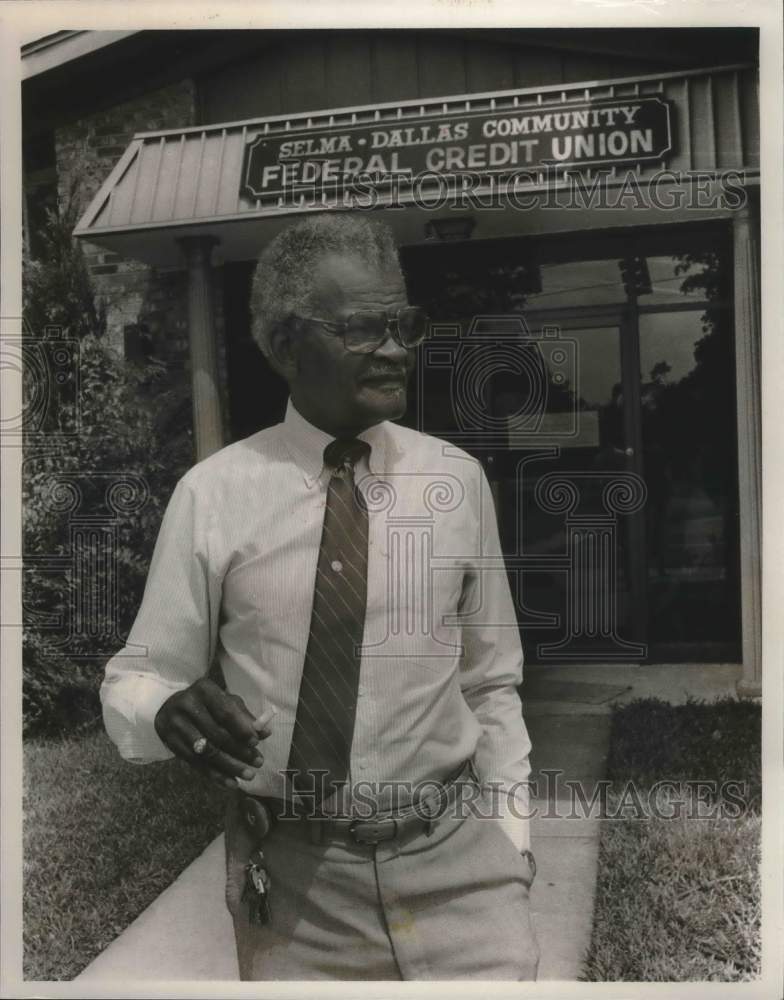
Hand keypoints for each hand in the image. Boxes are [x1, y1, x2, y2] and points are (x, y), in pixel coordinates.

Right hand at [154, 677, 274, 789]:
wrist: (169, 707)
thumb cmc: (206, 703)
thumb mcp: (225, 702)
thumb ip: (244, 716)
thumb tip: (265, 732)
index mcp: (204, 689)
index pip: (225, 712)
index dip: (241, 729)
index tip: (256, 742)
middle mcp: (187, 705)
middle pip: (217, 734)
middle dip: (240, 751)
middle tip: (258, 762)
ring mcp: (175, 724)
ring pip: (207, 752)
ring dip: (230, 766)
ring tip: (248, 775)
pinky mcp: (170, 742)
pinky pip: (195, 763)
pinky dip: (215, 775)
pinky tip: (231, 782)